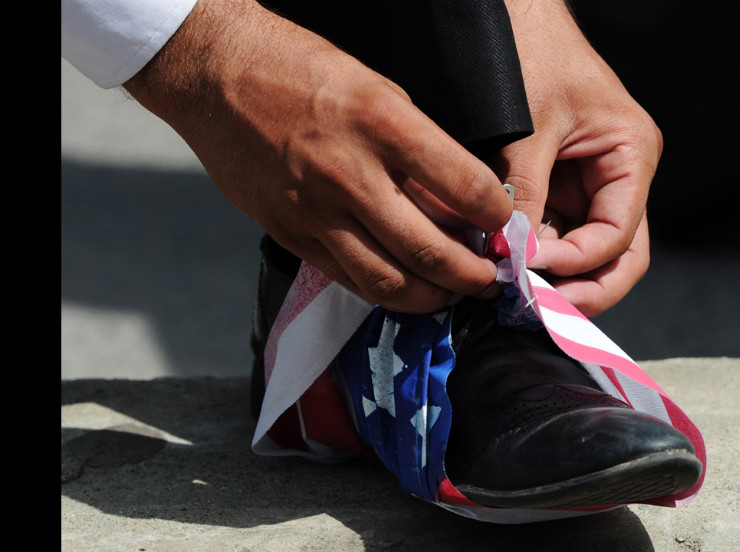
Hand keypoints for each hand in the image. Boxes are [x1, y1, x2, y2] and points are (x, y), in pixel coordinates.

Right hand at [123, 0, 512, 313]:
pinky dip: (385, 292)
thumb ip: (419, 147)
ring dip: (432, 297)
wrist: (216, 77)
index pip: (464, 186)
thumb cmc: (301, 71)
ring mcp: (316, 210)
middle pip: (430, 250)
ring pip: (388, 281)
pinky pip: (348, 279)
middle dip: (473, 276)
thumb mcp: (377, 89)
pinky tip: (405, 288)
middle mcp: (350, 174)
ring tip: (452, 293)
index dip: (497, 216)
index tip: (507, 227)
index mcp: (382, 124)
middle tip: (490, 280)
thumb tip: (459, 199)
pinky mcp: (290, 233)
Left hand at [498, 0, 659, 316]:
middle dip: (578, 292)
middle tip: (535, 312)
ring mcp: (584, 186)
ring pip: (580, 255)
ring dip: (550, 278)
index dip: (577, 266)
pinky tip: (501, 265)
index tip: (529, 276)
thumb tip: (510, 258)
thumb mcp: (527, 127)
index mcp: (631, 157)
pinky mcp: (552, 187)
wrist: (506, 12)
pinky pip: (549, 235)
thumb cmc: (528, 51)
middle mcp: (615, 178)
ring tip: (511, 294)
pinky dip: (529, 254)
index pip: (617, 239)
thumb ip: (523, 194)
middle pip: (613, 260)